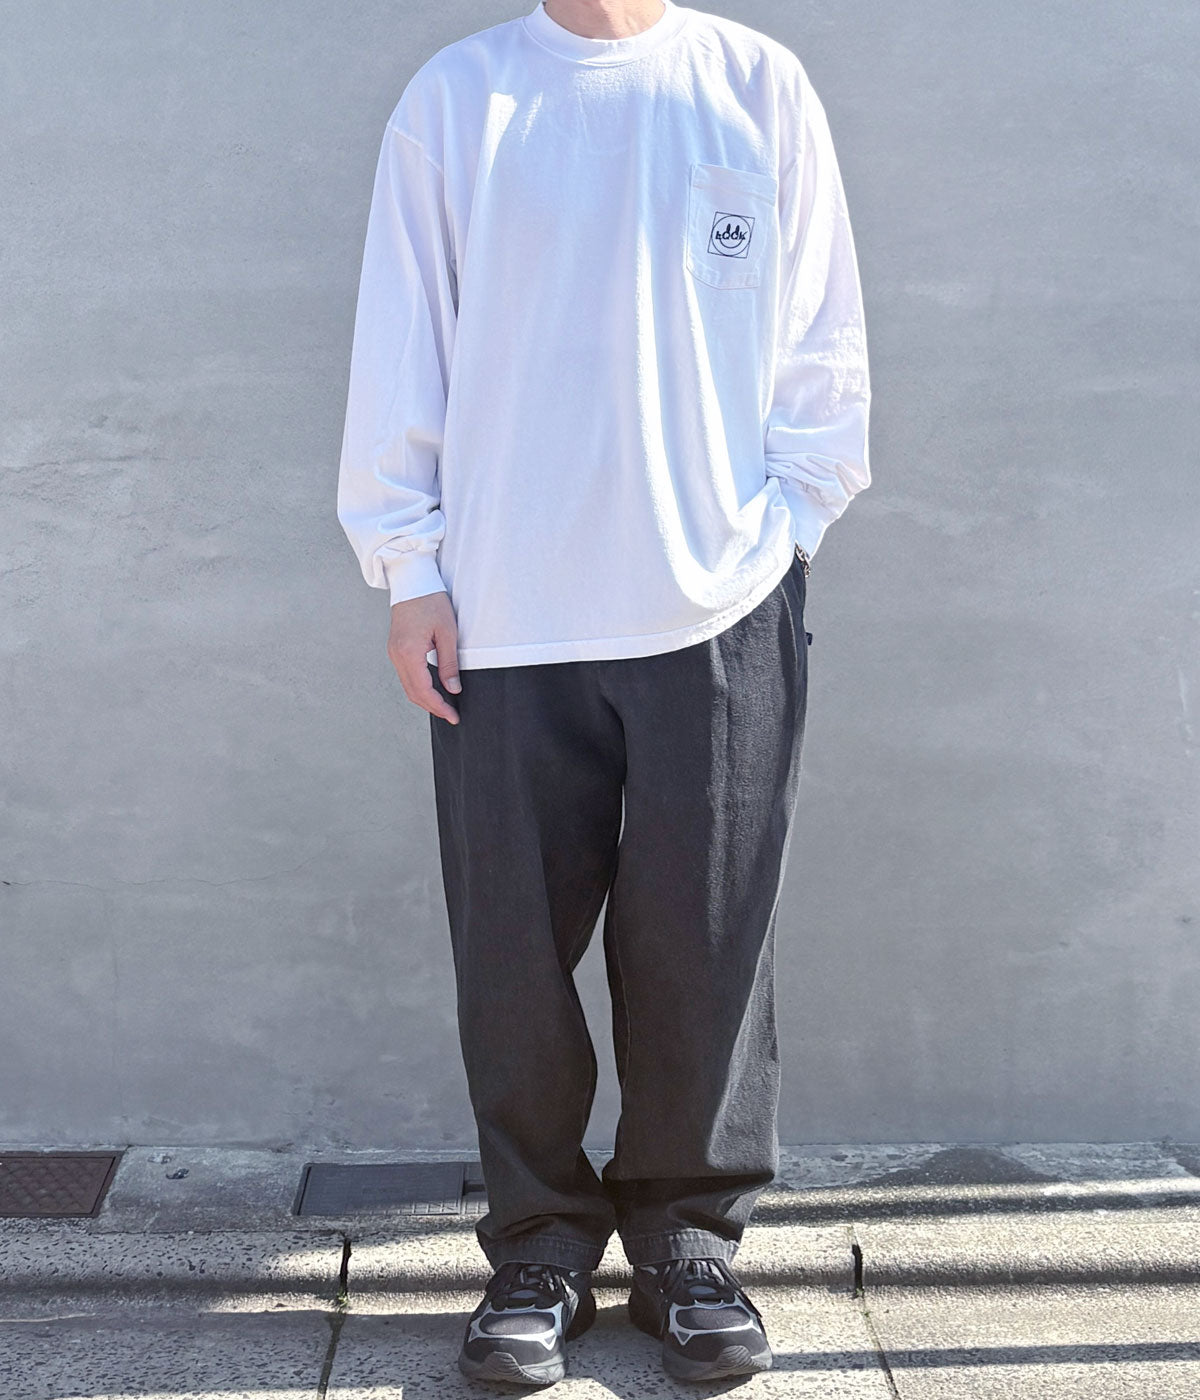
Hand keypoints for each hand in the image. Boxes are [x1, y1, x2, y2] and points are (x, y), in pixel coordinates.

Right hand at [387, 591, 460, 724]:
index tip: (453, 716)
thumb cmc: (431, 601)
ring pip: (408, 686)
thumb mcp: (448, 632)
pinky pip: (406, 675)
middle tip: (451, 716)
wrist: (413, 581)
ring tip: (444, 706)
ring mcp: (393, 653)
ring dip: (425, 699)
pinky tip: (433, 690)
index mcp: (409, 652)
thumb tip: (453, 689)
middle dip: (432, 707)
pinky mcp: (396, 649)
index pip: (423, 690)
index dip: (439, 706)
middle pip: (412, 692)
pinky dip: (419, 686)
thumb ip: (449, 663)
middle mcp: (396, 655)